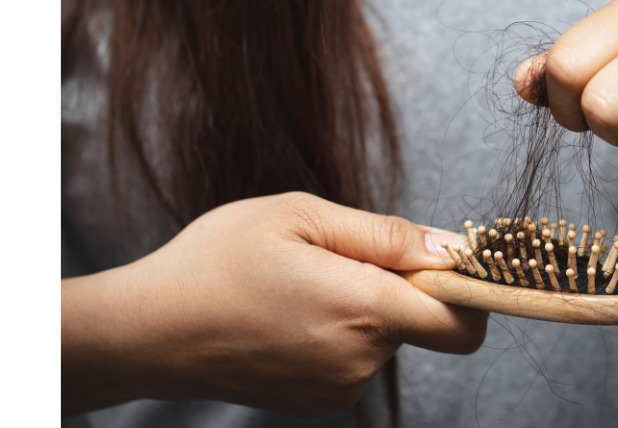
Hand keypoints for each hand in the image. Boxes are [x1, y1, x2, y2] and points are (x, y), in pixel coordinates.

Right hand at [61, 192, 486, 415]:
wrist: (147, 330)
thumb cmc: (216, 261)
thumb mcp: (299, 216)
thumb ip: (384, 235)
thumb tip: (449, 247)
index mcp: (361, 309)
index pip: (463, 322)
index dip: (470, 290)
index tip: (446, 262)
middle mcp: (358, 360)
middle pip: (420, 322)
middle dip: (395, 285)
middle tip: (333, 256)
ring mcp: (336, 388)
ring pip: (383, 337)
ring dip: (361, 307)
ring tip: (298, 283)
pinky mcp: (315, 402)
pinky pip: (353, 358)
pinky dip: (337, 332)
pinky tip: (288, 312)